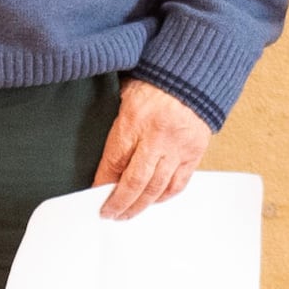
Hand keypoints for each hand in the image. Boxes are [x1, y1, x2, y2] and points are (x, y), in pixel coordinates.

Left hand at [94, 78, 211, 217]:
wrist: (191, 74)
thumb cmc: (154, 84)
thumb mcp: (124, 95)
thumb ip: (117, 128)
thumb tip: (106, 163)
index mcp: (135, 119)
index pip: (114, 161)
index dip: (102, 183)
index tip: (94, 194)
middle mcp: (157, 137)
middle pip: (134, 182)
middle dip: (119, 203)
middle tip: (110, 214)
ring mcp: (178, 147)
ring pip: (156, 188)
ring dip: (140, 206)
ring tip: (128, 214)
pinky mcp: (193, 153)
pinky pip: (178, 183)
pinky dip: (164, 196)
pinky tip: (154, 200)